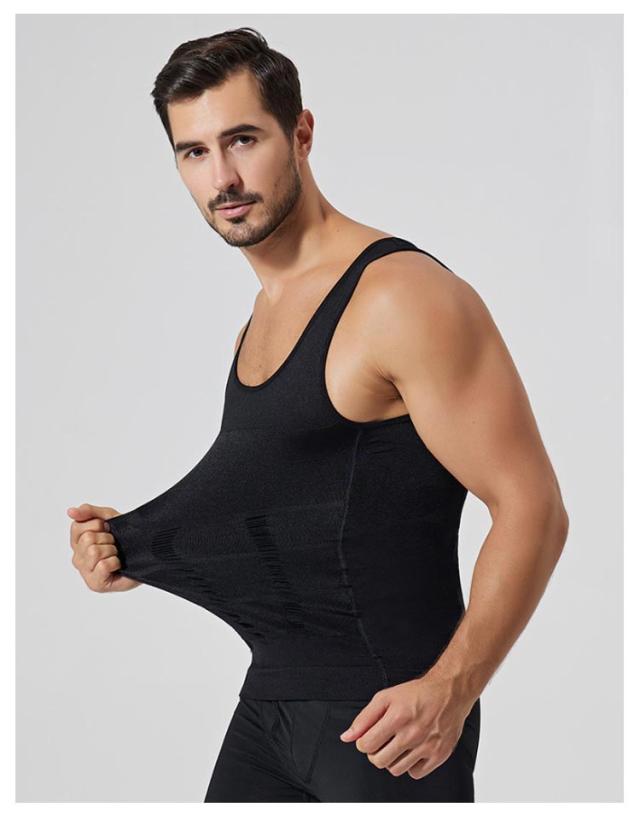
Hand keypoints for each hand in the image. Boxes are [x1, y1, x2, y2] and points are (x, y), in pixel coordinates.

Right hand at [68, 502, 140, 592]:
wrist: (145, 554)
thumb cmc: (124, 538)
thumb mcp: (108, 517)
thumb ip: (88, 512)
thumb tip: (70, 511)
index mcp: (77, 542)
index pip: (78, 526)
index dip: (98, 524)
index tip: (107, 530)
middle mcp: (77, 558)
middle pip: (87, 539)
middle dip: (107, 538)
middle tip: (114, 544)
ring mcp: (85, 572)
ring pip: (94, 551)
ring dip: (111, 550)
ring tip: (116, 554)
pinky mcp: (95, 584)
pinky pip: (103, 565)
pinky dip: (115, 562)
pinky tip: (118, 565)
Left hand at [339, 672, 474, 779]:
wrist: (449, 692)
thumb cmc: (417, 693)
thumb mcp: (386, 697)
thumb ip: (364, 718)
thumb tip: (347, 737)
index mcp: (396, 717)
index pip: (366, 745)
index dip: (363, 742)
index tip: (369, 737)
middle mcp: (412, 733)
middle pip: (379, 761)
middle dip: (375, 753)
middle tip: (382, 742)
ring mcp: (426, 746)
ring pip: (395, 770)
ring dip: (392, 760)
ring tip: (397, 745)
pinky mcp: (439, 755)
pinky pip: (415, 773)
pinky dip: (411, 765)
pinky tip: (412, 751)